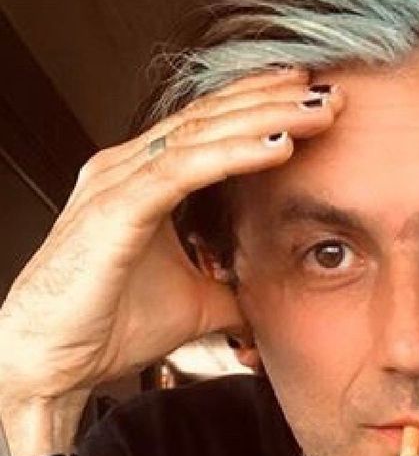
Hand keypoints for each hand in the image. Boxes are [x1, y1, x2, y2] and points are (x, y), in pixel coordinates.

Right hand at [0, 68, 341, 406]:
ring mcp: (117, 183)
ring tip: (317, 110)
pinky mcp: (114, 210)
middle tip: (329, 90)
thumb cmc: (107, 326)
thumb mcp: (196, 301)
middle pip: (212, 118)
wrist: (51, 364)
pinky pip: (184, 170)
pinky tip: (279, 146)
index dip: (262, 106)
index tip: (313, 97)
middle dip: (274, 100)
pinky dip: (235, 155)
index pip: (211, 127)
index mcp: (143, 179)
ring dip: (266, 118)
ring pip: (203, 134)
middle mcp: (127, 169)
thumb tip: (272, 293)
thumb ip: (233, 286)